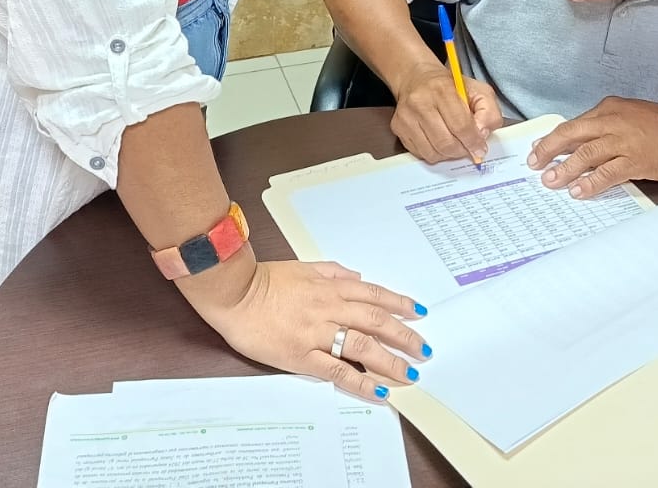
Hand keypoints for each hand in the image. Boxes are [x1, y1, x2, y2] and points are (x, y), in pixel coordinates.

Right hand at [193, 259, 430, 401]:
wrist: (233, 293)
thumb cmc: (263, 280)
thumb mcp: (302, 267)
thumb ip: (331, 271)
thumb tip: (356, 277)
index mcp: (330, 287)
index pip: (374, 296)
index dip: (399, 305)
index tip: (419, 313)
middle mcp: (329, 308)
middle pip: (376, 322)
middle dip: (404, 336)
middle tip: (424, 350)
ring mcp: (317, 333)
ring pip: (363, 346)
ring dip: (390, 361)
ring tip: (409, 374)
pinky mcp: (302, 356)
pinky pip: (338, 370)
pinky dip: (361, 381)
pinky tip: (378, 390)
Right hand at [390, 63, 503, 163]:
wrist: (417, 78)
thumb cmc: (451, 87)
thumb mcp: (479, 91)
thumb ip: (489, 112)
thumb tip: (481, 135)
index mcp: (442, 89)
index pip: (461, 125)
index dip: (473, 142)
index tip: (480, 149)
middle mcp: (420, 102)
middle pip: (446, 143)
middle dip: (461, 150)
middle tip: (467, 148)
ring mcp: (406, 116)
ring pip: (432, 152)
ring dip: (448, 154)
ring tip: (453, 142)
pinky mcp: (398, 127)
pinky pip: (420, 153)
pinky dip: (434, 153)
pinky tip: (438, 141)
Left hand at [528, 96, 657, 197]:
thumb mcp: (632, 117)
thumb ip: (608, 127)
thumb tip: (582, 144)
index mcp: (610, 108)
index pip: (574, 124)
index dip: (554, 138)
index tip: (538, 149)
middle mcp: (613, 120)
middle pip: (572, 134)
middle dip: (549, 149)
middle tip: (534, 163)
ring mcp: (625, 140)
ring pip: (586, 153)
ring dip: (565, 168)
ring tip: (550, 181)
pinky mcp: (636, 159)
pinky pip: (607, 172)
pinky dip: (590, 182)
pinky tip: (578, 191)